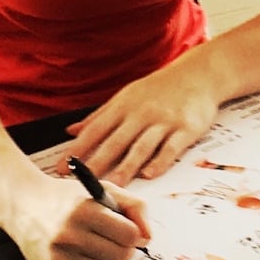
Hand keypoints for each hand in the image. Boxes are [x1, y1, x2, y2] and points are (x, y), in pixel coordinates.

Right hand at [6, 171, 148, 259]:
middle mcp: (68, 235)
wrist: (24, 206)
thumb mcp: (102, 189)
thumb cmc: (68, 197)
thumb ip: (133, 207)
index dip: (133, 232)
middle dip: (124, 247)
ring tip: (99, 244)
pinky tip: (81, 252)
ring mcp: (58, 257)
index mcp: (83, 210)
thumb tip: (148, 236)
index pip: (128, 234)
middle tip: (116, 238)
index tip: (127, 228)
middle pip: (121, 256)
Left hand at [65, 54, 221, 183]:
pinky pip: (171, 147)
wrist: (198, 74)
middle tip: (82, 182)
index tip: (60, 168)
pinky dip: (160, 161)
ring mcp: (165, 121)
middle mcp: (142, 113)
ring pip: (142, 146)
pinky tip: (150, 174)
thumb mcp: (126, 96)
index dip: (78, 149)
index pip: (96, 129)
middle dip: (98, 162)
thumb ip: (99, 116)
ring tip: (114, 185)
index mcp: (125, 105)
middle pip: (116, 141)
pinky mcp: (186, 128)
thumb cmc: (159, 88)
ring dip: (127, 166)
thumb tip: (70, 131)